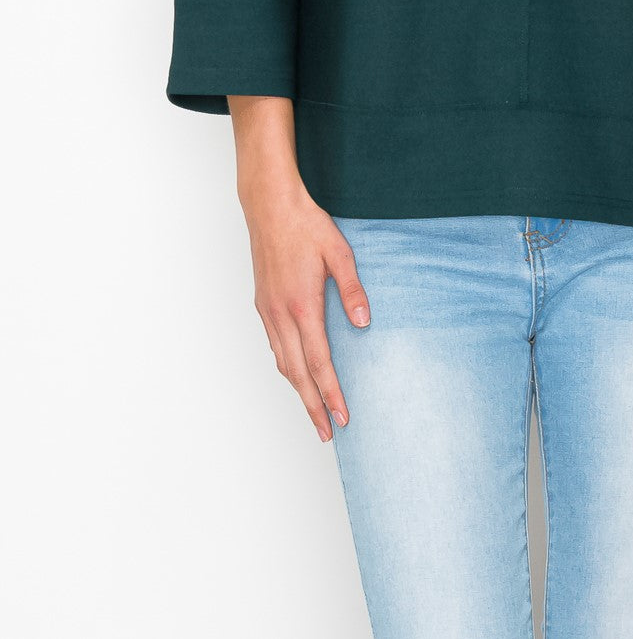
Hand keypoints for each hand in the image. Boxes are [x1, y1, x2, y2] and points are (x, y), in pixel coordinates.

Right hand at [243, 191, 371, 441]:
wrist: (270, 206)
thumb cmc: (306, 226)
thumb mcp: (340, 253)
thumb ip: (352, 290)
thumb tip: (364, 322)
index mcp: (302, 306)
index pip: (319, 363)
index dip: (331, 394)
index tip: (341, 418)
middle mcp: (281, 315)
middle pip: (297, 374)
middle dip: (312, 406)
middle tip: (326, 433)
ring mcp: (268, 310)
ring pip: (282, 363)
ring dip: (298, 390)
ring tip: (313, 411)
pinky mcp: (262, 303)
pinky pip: (274, 345)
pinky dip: (286, 367)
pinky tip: (296, 372)